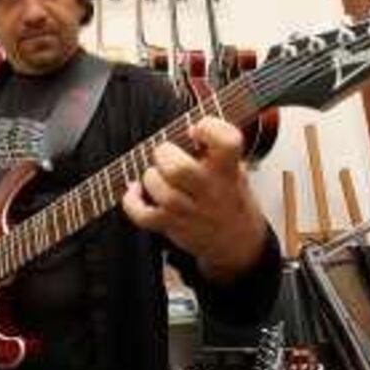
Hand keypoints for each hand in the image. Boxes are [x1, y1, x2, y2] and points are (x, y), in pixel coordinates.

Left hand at [122, 116, 266, 281]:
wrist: (238, 241)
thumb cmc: (229, 196)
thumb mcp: (234, 168)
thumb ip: (214, 149)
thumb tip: (188, 128)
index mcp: (228, 171)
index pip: (227, 143)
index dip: (210, 128)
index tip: (198, 128)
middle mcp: (211, 191)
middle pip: (179, 169)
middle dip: (165, 154)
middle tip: (166, 153)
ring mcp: (191, 212)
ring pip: (161, 192)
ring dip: (151, 177)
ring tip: (157, 174)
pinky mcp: (173, 226)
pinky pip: (144, 216)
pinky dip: (132, 202)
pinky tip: (135, 191)